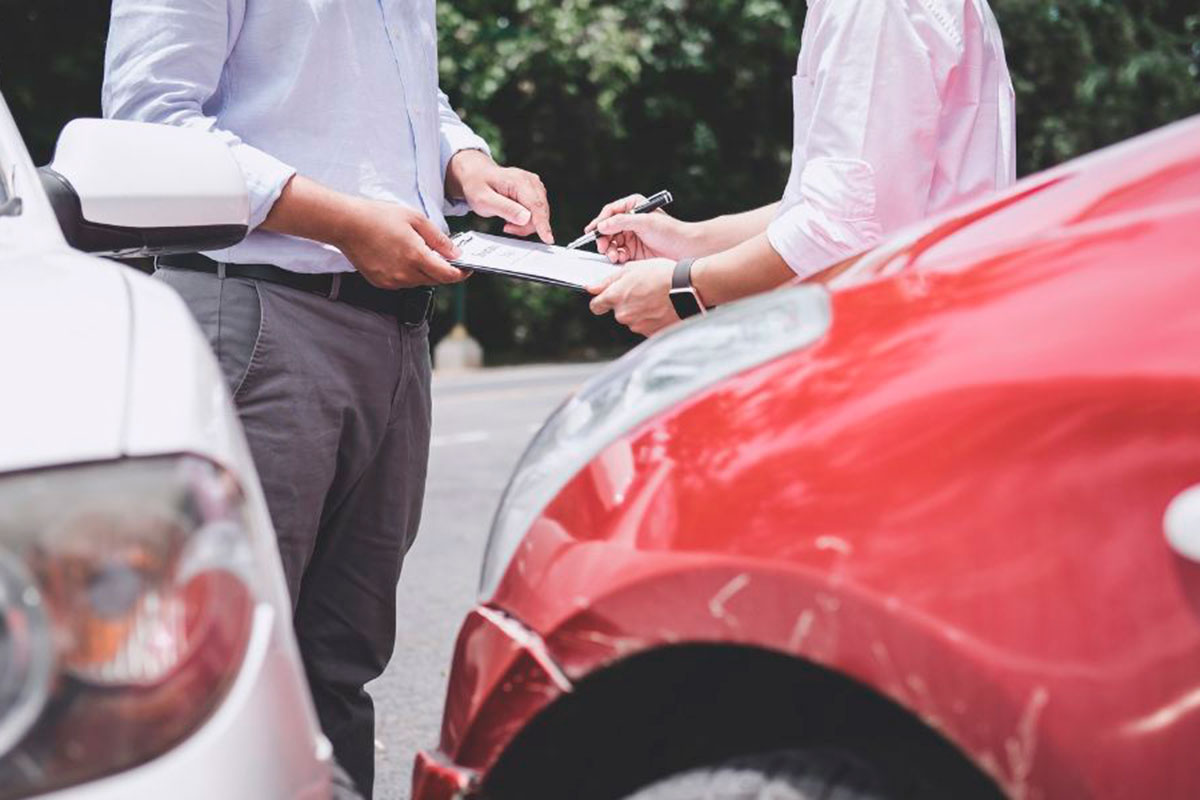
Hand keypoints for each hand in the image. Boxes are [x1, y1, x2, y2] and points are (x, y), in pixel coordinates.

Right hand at [337, 198, 466, 288]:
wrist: (347, 224)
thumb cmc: (378, 217)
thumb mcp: (415, 219)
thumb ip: (438, 239)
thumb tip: (455, 253)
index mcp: (415, 256)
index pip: (447, 275)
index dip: (460, 274)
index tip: (467, 269)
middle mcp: (404, 273)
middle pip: (434, 280)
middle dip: (443, 270)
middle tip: (445, 256)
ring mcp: (392, 281)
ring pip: (419, 282)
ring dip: (425, 271)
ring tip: (418, 251)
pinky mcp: (381, 283)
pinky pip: (403, 282)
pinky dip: (409, 273)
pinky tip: (402, 256)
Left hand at [446, 150, 553, 242]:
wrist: (476, 174)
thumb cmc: (477, 185)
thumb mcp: (484, 200)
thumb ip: (505, 209)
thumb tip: (526, 218)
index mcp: (519, 181)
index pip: (535, 206)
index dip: (542, 224)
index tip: (548, 239)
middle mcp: (531, 181)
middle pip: (539, 212)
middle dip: (526, 226)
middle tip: (507, 227)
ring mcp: (535, 185)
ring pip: (539, 214)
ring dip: (525, 223)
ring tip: (507, 220)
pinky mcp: (535, 192)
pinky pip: (537, 212)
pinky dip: (526, 219)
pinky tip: (513, 216)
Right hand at [586, 194, 698, 263]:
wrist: (685, 249)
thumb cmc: (670, 231)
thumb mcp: (644, 222)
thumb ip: (621, 222)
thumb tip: (602, 225)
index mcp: (633, 206)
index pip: (610, 212)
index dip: (600, 221)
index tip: (592, 231)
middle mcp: (630, 220)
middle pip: (607, 228)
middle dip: (604, 238)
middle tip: (603, 247)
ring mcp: (631, 236)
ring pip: (611, 242)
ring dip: (609, 249)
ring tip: (613, 256)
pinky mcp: (634, 250)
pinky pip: (618, 253)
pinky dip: (616, 256)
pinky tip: (620, 259)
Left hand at [587, 258, 679, 336]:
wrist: (686, 288)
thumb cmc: (662, 275)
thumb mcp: (632, 268)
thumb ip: (608, 280)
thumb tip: (591, 288)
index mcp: (616, 297)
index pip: (596, 306)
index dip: (600, 301)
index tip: (604, 299)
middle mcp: (623, 314)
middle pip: (617, 312)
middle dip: (625, 304)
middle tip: (641, 292)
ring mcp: (637, 325)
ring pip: (632, 320)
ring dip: (639, 311)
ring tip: (654, 298)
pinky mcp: (650, 332)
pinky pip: (645, 326)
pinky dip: (650, 319)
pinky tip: (660, 308)